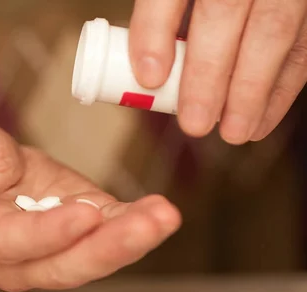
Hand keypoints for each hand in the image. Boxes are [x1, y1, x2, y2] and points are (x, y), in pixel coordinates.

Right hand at [0, 116, 180, 291]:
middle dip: (108, 249)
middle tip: (151, 223)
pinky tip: (158, 211)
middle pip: (62, 265)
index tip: (85, 214)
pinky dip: (133, 224)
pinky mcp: (74, 225)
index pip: (10, 245)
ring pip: (89, 257)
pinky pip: (105, 232)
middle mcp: (12, 257)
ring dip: (131, 240)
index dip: (47, 234)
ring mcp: (47, 246)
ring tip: (164, 215)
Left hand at [129, 0, 306, 143]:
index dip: (156, 30)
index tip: (150, 77)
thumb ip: (163, 19)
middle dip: (208, 73)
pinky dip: (283, 87)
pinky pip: (303, 45)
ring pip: (273, 29)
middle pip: (224, 10)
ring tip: (234, 132)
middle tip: (194, 122)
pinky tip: (260, 122)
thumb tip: (148, 78)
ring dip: (253, 89)